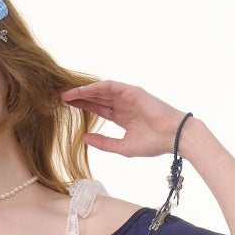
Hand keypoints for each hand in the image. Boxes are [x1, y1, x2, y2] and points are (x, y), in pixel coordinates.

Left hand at [61, 80, 187, 157]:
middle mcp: (124, 105)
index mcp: (123, 117)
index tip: (67, 108)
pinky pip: (110, 87)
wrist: (173, 137)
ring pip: (101, 91)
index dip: (83, 107)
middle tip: (60, 98)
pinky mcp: (133, 91)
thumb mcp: (122, 147)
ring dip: (84, 91)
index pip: (99, 109)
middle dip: (79, 98)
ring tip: (66, 94)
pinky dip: (96, 87)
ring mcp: (128, 97)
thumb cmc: (153, 144)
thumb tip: (82, 138)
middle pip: (97, 98)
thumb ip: (103, 143)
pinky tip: (82, 90)